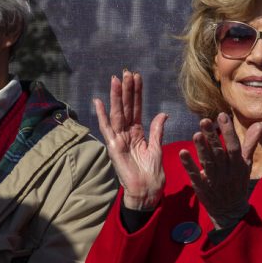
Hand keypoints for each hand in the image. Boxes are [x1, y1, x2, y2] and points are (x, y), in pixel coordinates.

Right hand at [95, 70, 167, 209]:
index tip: (137, 77)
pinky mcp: (113, 147)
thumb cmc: (152, 173)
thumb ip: (157, 130)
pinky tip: (98, 101)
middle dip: (126, 90)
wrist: (147, 191)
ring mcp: (118, 139)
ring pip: (117, 113)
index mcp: (137, 133)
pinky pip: (106, 129)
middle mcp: (126, 133)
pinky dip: (102, 115)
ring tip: (116, 79)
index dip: (136, 93)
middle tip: (127, 72)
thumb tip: (163, 113)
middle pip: (126, 107)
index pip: (136, 108)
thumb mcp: (157, 148)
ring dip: (116, 97)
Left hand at [179, 113, 261, 227]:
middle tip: (204, 120)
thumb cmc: (238, 183)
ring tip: (196, 134)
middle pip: (219, 152)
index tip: (222, 115)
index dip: (228, 131)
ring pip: (207, 163)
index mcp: (238, 164)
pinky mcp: (202, 188)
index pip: (234, 146)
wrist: (231, 211)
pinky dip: (188, 165)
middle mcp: (226, 172)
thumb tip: (260, 123)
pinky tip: (182, 153)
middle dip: (212, 136)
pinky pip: (194, 175)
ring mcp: (214, 180)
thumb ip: (250, 143)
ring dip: (201, 149)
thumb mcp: (246, 164)